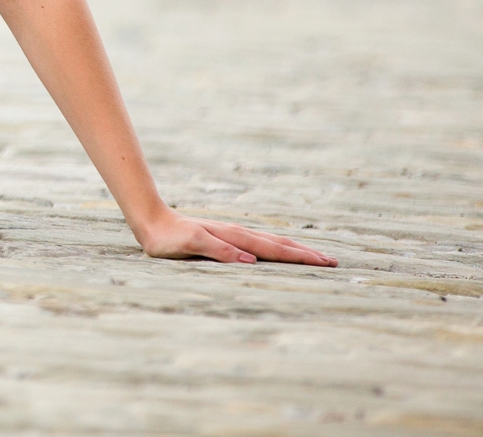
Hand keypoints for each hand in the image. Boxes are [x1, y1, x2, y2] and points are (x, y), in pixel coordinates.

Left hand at [136, 212, 336, 265]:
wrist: (150, 221)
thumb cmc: (167, 238)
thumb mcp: (190, 244)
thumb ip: (218, 251)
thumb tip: (250, 261)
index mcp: (234, 238)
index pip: (273, 250)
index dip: (299, 257)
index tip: (324, 262)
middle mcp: (237, 235)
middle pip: (278, 244)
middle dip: (305, 253)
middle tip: (332, 261)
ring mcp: (232, 235)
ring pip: (270, 242)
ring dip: (293, 249)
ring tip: (313, 256)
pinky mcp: (224, 238)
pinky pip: (258, 244)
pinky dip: (275, 248)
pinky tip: (276, 252)